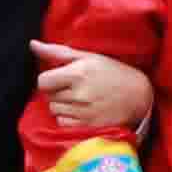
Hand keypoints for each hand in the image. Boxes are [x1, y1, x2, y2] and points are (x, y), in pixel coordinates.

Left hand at [32, 41, 153, 140]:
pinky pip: (63, 123)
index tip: (60, 79)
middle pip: (48, 97)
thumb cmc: (112, 72)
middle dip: (57, 92)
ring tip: (80, 100)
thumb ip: (57, 52)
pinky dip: (68, 119)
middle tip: (75, 88)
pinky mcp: (89, 126)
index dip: (49, 80)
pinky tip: (82, 111)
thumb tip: (32, 44)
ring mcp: (84, 112)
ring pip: (54, 111)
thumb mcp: (88, 57)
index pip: (42, 82)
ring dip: (62, 106)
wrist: (139, 95)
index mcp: (78, 73)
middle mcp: (79, 94)